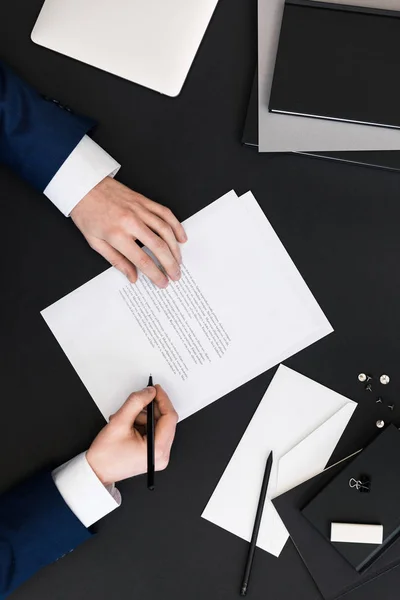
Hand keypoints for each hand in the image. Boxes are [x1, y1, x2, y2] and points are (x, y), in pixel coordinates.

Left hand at [71, 177, 186, 287]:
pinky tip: (181, 238)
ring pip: (165, 230)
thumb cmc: (86, 213)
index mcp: (116, 234)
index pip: (142, 259)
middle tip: (176, 275)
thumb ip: (116, 261)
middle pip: (158, 246)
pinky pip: (165, 213)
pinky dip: (176, 226)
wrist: (83, 186)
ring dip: (175, 248)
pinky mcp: (144, 201)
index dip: (155, 274)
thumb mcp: (95, 242)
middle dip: (170, 264)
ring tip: (178, 261)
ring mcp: (140, 209)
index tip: (162, 282)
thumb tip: (132, 276)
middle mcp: (131, 221)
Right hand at [86, 385, 177, 485]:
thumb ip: (135, 403)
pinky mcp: (153, 453)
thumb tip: (149, 392)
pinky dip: (142, 424)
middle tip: (137, 402)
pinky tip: (128, 426)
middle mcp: (162, 455)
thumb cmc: (105, 456)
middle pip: (165, 421)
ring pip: (158, 424)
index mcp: (157, 449)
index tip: (155, 389)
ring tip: (125, 420)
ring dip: (143, 417)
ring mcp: (158, 455)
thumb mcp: (119, 422)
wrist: (97, 472)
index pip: (170, 417)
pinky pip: (153, 431)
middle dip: (150, 409)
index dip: (163, 400)